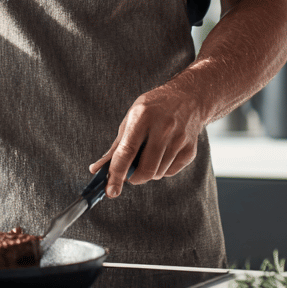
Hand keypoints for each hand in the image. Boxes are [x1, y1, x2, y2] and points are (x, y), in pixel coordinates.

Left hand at [88, 82, 204, 197]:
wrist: (187, 98)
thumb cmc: (153, 108)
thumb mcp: (131, 118)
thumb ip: (116, 146)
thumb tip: (97, 169)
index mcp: (143, 117)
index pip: (127, 151)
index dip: (117, 173)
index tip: (110, 190)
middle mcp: (163, 128)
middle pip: (145, 169)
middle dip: (133, 178)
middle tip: (128, 174)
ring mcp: (179, 139)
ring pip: (157, 173)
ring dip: (147, 172)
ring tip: (148, 154)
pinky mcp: (190, 150)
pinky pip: (170, 172)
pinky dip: (161, 170)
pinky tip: (162, 153)